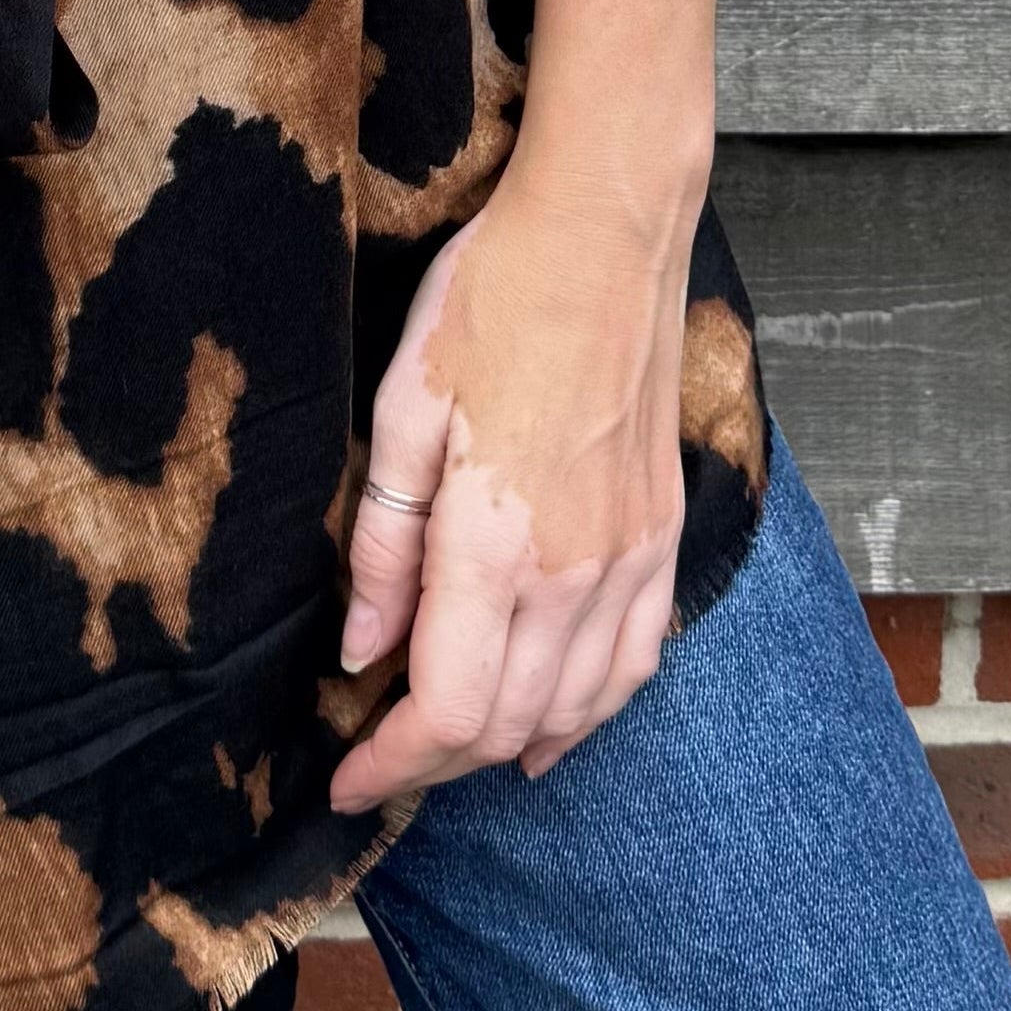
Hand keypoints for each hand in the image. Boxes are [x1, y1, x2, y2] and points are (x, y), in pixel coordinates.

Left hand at [327, 180, 688, 806]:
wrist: (604, 232)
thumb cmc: (493, 299)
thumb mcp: (402, 410)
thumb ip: (383, 543)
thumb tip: (364, 648)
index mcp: (495, 543)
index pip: (448, 708)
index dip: (393, 762)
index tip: (347, 779)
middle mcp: (574, 572)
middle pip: (507, 721)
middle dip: (437, 760)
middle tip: (380, 761)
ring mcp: (631, 557)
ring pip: (577, 706)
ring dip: (510, 745)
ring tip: (453, 755)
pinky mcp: (664, 533)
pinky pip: (638, 660)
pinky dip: (594, 710)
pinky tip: (557, 726)